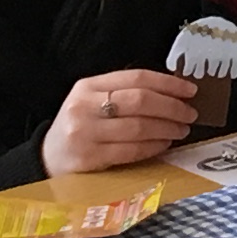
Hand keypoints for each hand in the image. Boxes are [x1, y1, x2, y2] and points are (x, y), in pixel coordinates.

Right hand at [41, 67, 203, 175]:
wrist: (46, 159)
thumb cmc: (79, 128)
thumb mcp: (92, 102)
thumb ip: (124, 94)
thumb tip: (173, 94)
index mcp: (88, 86)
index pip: (136, 78)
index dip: (168, 83)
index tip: (190, 90)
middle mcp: (84, 106)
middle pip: (140, 101)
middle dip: (172, 107)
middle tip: (190, 114)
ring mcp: (85, 133)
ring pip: (138, 127)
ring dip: (167, 128)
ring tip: (181, 130)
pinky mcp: (89, 158)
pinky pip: (131, 150)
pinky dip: (153, 147)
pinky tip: (164, 144)